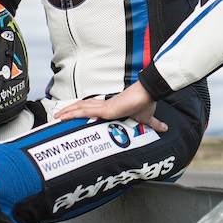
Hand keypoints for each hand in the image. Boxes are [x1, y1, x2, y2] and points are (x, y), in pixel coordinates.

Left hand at [53, 81, 168, 132]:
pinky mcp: (105, 109)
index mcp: (111, 107)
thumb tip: (166, 128)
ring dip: (67, 112)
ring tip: (56, 116)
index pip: (92, 109)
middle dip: (69, 112)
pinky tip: (65, 116)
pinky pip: (85, 111)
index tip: (72, 116)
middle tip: (57, 116)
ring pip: (80, 108)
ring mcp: (103, 106)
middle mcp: (104, 105)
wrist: (148, 94)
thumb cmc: (146, 103)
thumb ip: (154, 123)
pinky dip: (73, 113)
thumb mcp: (148, 118)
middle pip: (82, 107)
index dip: (82, 111)